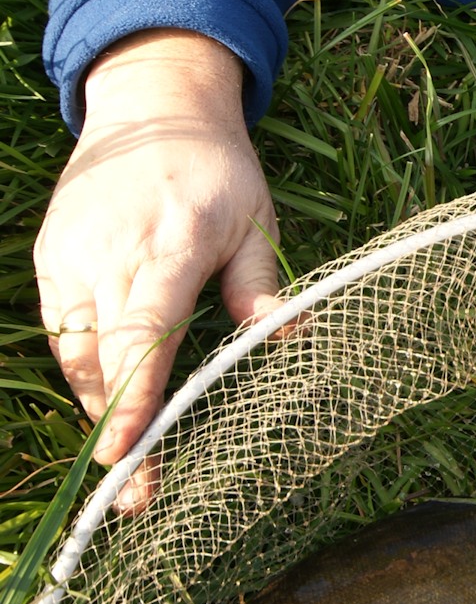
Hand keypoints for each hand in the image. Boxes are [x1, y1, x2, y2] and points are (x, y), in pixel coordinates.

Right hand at [33, 31, 282, 508]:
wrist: (150, 105)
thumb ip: (262, 283)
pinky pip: (63, 333)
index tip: (129, 456)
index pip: (144, 334)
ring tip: (134, 458)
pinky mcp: (50, 260)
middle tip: (138, 498)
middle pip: (103, 362)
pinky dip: (86, 372)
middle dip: (118, 433)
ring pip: (77, 357)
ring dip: (103, 409)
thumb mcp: (256, 219)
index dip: (136, 399)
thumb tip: (297, 337)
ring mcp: (71, 258)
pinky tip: (114, 400)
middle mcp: (110, 254)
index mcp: (170, 244)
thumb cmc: (217, 170)